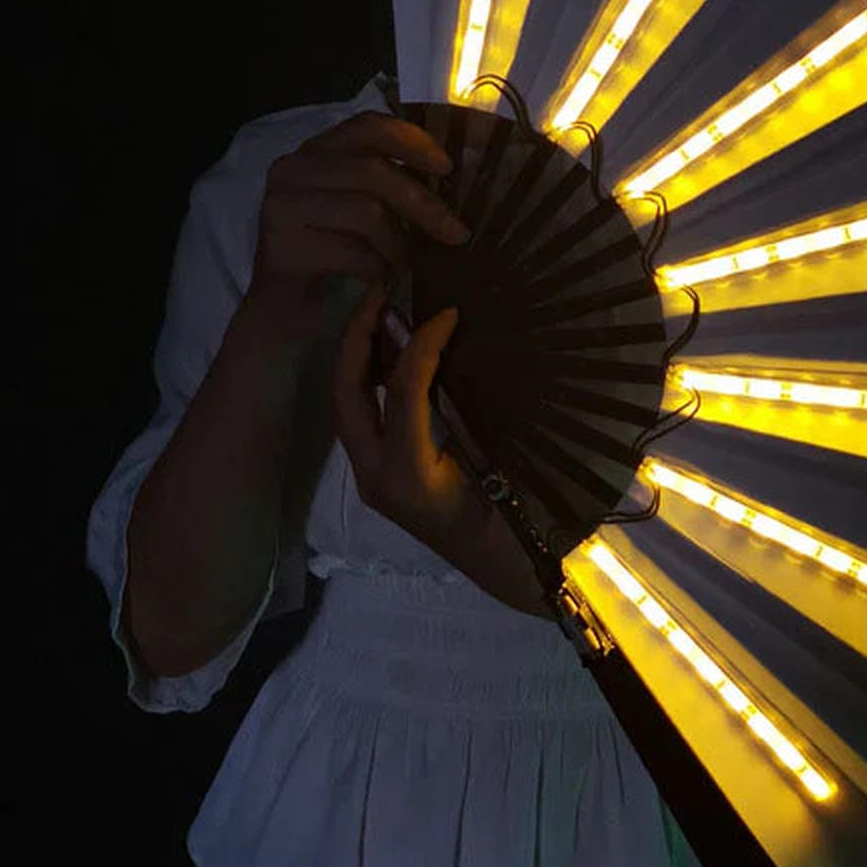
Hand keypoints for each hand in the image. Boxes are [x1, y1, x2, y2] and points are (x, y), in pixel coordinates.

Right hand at [241, 110, 468, 345]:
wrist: (283, 309)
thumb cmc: (331, 256)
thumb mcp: (362, 210)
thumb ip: (390, 185)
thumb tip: (448, 178)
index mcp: (315, 152)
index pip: (367, 126)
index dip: (411, 141)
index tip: (446, 167)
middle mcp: (292, 169)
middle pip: (371, 170)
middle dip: (421, 203)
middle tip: (455, 233)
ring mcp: (281, 206)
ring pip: (364, 211)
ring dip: (398, 244)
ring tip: (407, 265)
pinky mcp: (281, 247)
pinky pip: (349, 251)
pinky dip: (376, 267)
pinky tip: (382, 279)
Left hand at [330, 282, 481, 554]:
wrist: (508, 574)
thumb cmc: (519, 524)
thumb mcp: (507, 464)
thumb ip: (479, 411)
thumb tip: (467, 349)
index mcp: (410, 478)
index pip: (403, 394)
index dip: (421, 345)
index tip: (447, 312)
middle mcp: (378, 479)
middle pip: (347, 394)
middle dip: (358, 338)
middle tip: (381, 292)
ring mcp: (373, 480)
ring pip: (346, 405)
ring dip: (358, 356)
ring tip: (381, 312)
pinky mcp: (378, 477)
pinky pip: (362, 418)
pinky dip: (369, 380)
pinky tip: (392, 353)